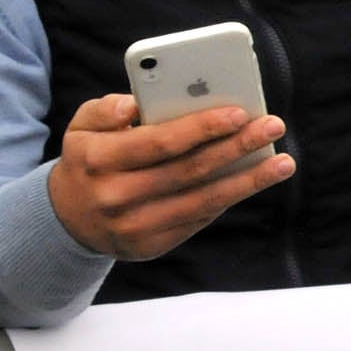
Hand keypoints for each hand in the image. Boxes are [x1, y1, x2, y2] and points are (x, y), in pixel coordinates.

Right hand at [46, 95, 293, 260]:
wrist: (68, 219)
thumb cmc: (87, 160)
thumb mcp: (81, 128)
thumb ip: (104, 110)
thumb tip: (135, 104)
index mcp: (98, 160)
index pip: (160, 142)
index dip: (202, 127)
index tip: (239, 112)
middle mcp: (116, 196)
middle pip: (189, 170)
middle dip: (237, 147)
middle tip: (273, 127)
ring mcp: (135, 226)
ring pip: (203, 200)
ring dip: (248, 180)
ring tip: (283, 162)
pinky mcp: (151, 246)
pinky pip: (198, 218)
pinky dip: (229, 198)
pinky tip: (254, 180)